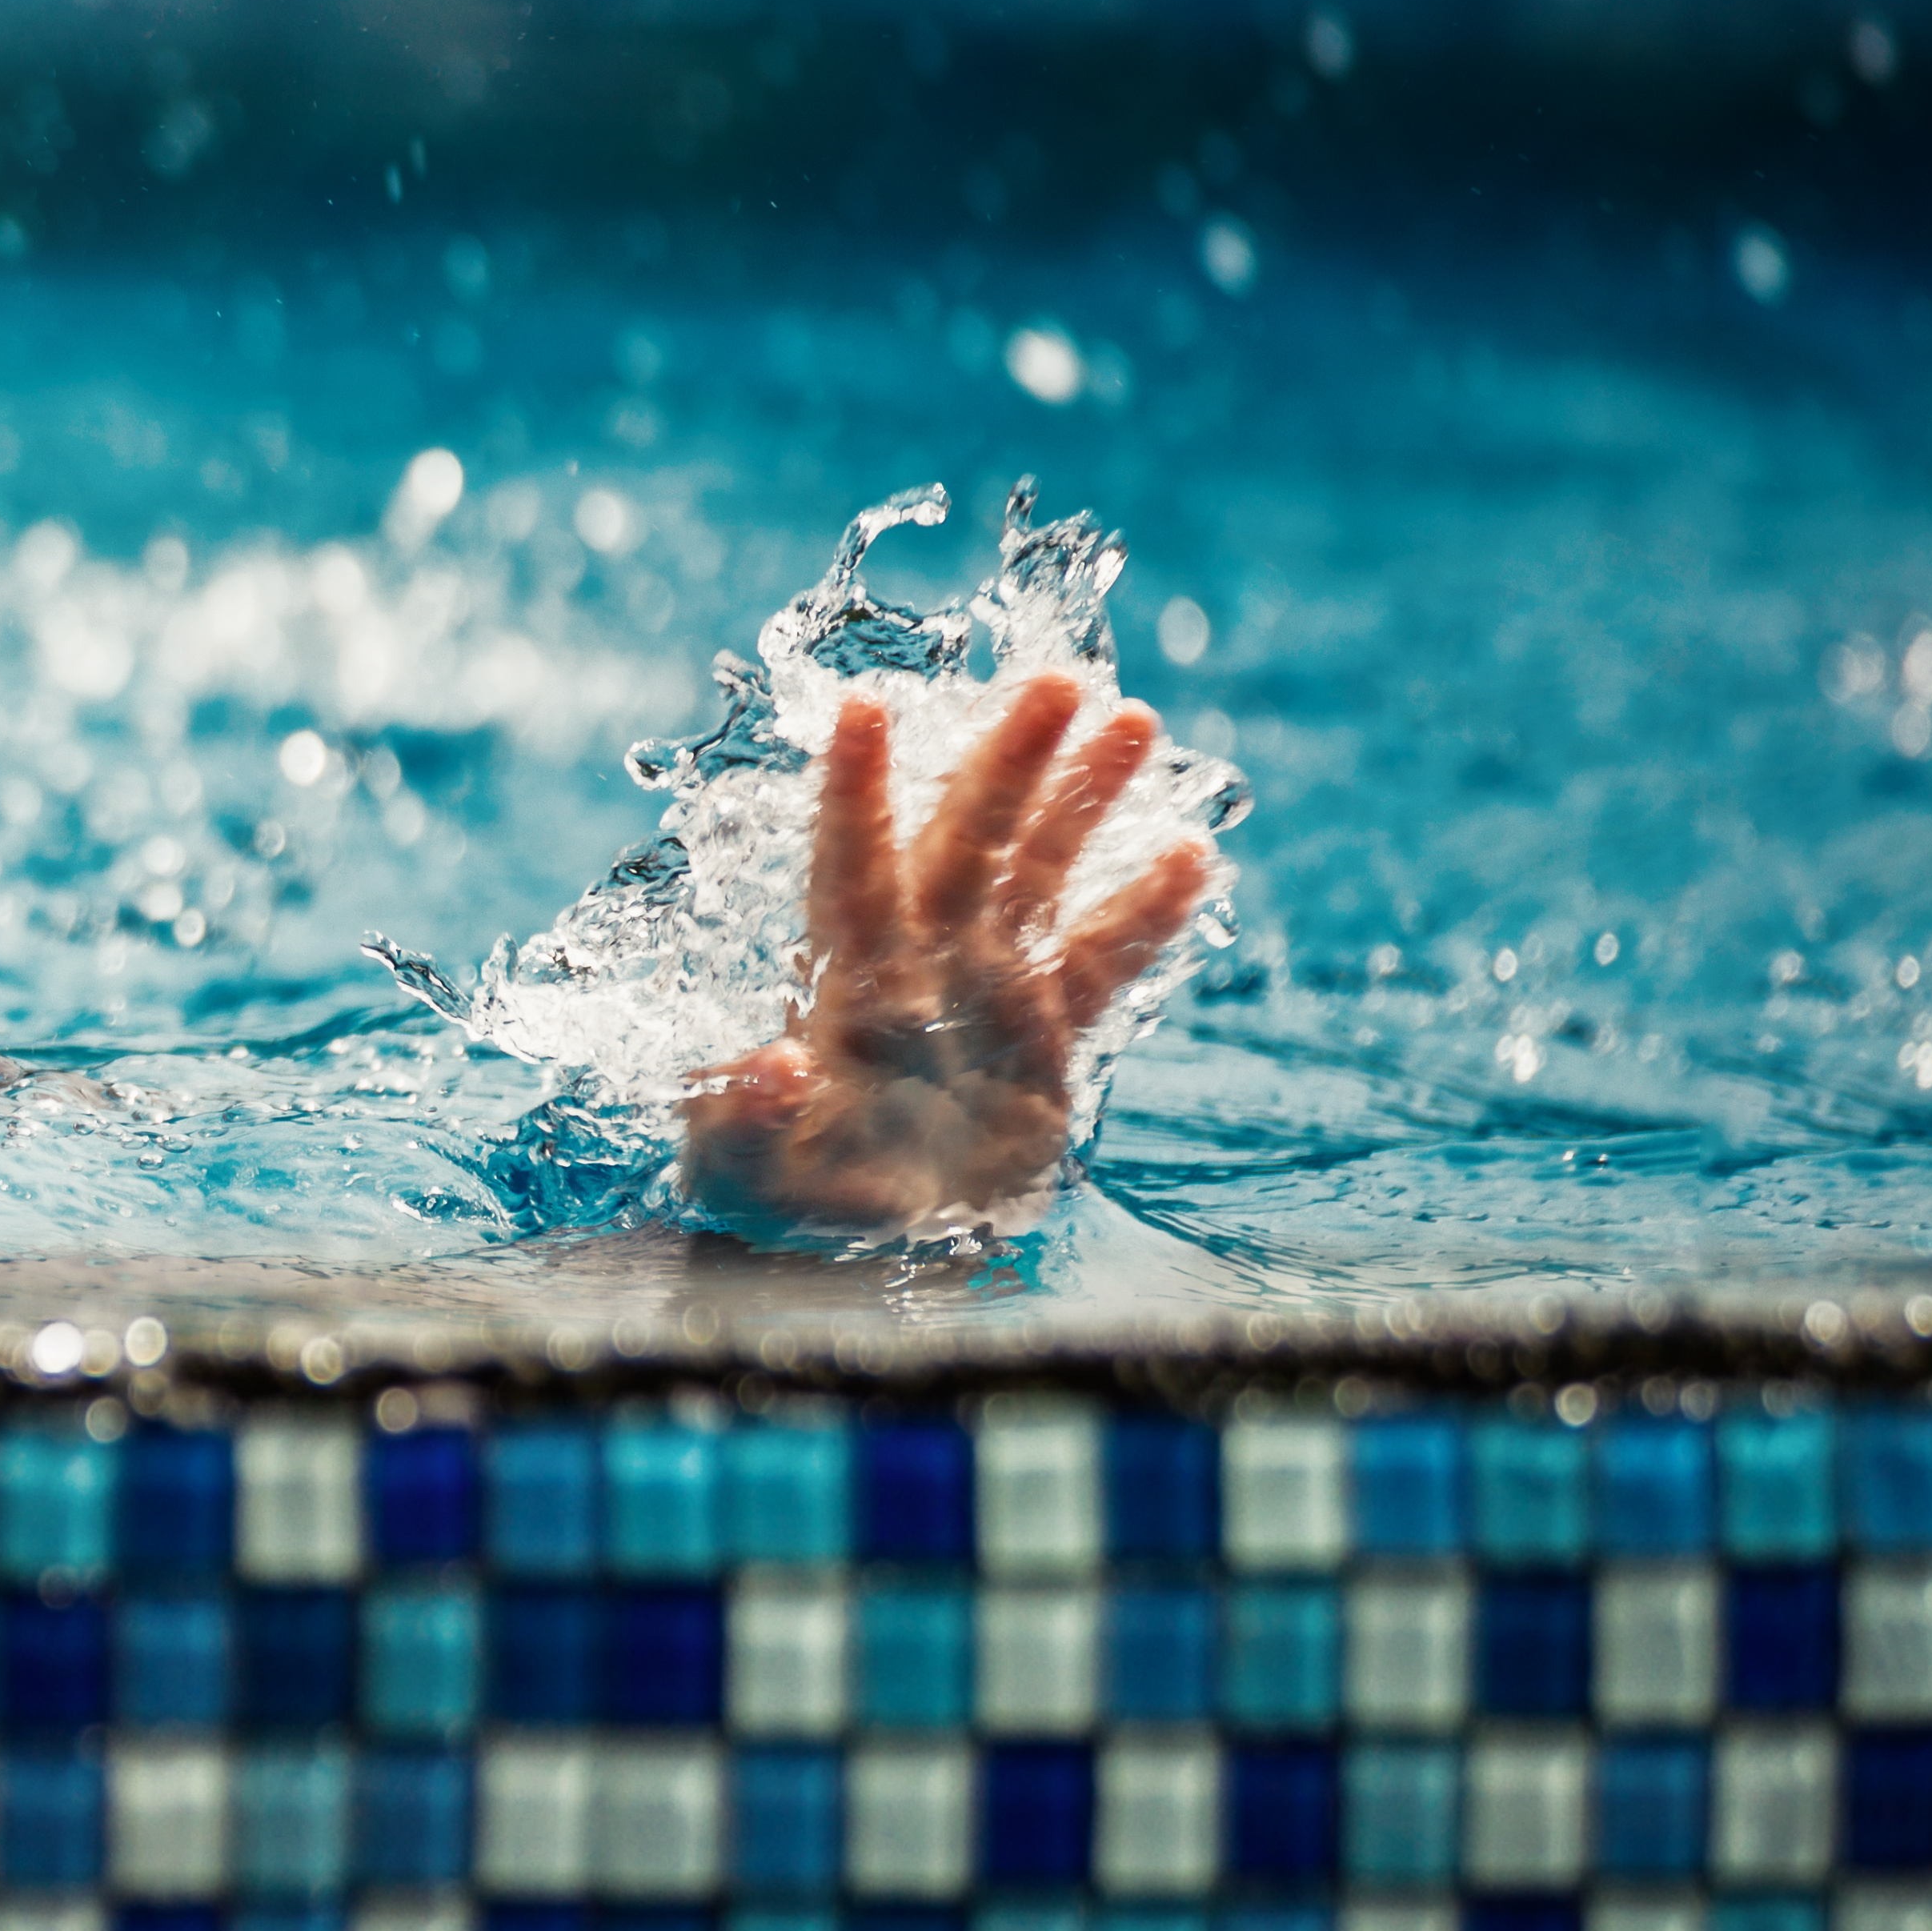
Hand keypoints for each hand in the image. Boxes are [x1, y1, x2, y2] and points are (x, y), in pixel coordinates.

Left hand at [677, 674, 1218, 1243]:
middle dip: (1008, 761)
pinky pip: (1099, 965)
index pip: (848, 863)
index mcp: (841, 977)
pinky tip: (1191, 855)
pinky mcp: (1041, 1039)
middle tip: (1057, 681)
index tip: (861, 706)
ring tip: (1136, 720)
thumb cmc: (773, 1198)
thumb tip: (771, 1070)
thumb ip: (743, 1117)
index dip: (855, 790)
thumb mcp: (740, 1168)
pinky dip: (1143, 914)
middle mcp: (918, 961)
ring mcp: (985, 990)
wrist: (846, 1249)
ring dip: (1083, 801)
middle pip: (965, 839)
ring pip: (1039, 875)